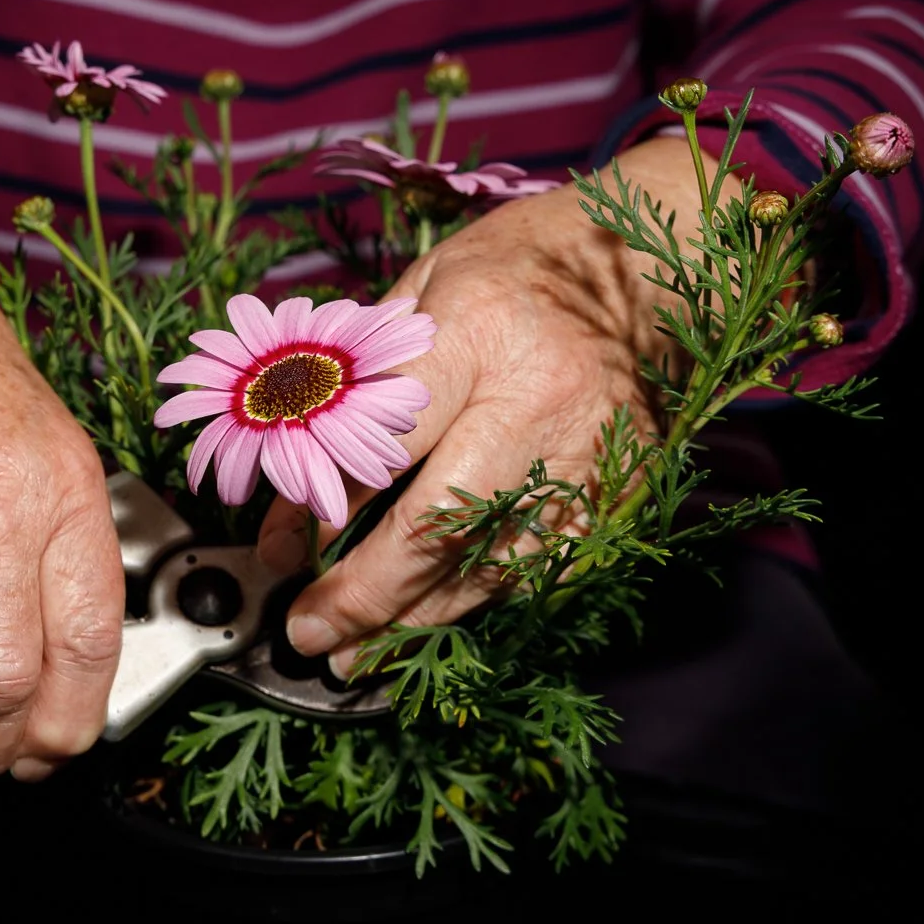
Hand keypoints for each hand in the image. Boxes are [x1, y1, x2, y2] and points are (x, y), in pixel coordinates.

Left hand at [257, 138, 713, 673]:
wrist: (644, 269)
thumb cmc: (511, 273)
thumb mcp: (416, 293)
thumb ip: (354, 386)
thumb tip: (285, 493)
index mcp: (478, 331)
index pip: (383, 441)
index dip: (321, 512)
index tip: (279, 561)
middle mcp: (541, 398)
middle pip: (441, 523)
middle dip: (367, 594)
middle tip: (311, 635)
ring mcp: (593, 453)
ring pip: (494, 566)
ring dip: (419, 620)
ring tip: (358, 654)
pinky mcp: (624, 491)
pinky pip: (543, 571)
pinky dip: (481, 602)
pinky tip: (433, 620)